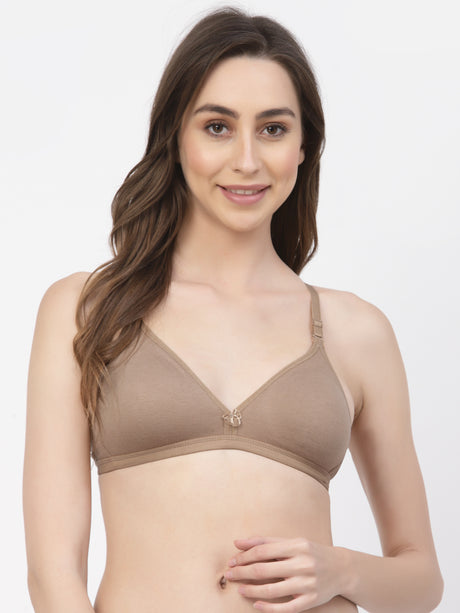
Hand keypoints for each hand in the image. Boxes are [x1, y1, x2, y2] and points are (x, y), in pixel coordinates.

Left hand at [224, 535, 345, 611]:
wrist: (342, 568)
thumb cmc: (311, 552)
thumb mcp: (292, 542)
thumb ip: (265, 541)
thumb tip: (238, 542)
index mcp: (297, 546)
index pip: (263, 551)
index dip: (244, 556)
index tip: (232, 561)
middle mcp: (302, 564)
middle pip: (264, 569)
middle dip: (242, 572)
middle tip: (229, 575)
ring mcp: (307, 584)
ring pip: (272, 590)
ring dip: (252, 590)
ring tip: (239, 589)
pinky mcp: (311, 600)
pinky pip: (286, 608)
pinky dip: (269, 608)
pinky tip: (256, 604)